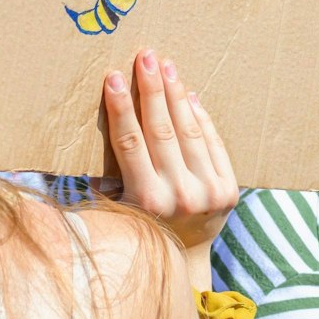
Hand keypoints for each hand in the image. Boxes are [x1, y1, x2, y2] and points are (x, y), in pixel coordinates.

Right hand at [103, 49, 238, 251]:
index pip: (130, 144)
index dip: (121, 108)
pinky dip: (200, 118)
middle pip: (162, 130)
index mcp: (145, 202)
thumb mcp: (117, 212)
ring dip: (176, 95)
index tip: (113, 77)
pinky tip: (189, 95)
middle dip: (152, 89)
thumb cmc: (140, 232)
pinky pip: (213, 143)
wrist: (184, 261)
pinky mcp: (229, 190)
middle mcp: (179, 196)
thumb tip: (89, 134)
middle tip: (146, 56)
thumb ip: (106, 179)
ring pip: (189, 132)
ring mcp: (208, 192)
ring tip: (167, 66)